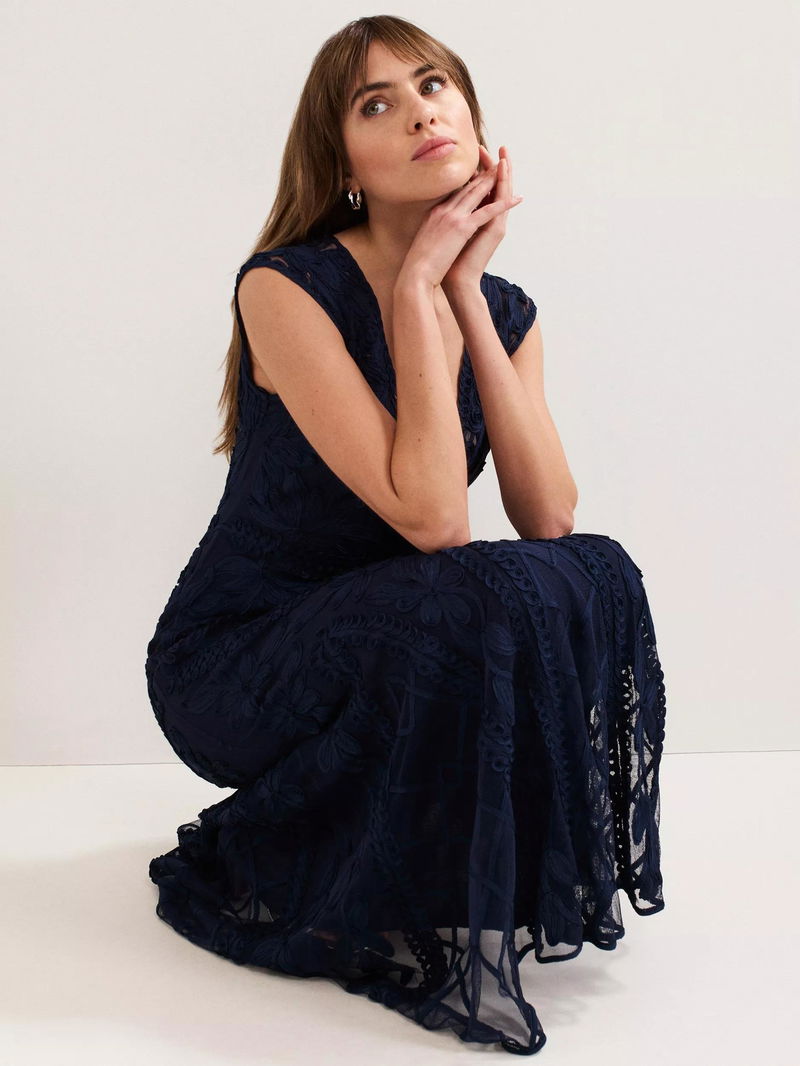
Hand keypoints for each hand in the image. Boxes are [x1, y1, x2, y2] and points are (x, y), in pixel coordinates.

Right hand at [397, 145, 522, 291]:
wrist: (415, 274)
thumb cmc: (418, 264)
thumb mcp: (424, 241)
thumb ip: (433, 231)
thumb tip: (436, 233)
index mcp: (435, 213)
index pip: (456, 194)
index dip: (470, 183)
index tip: (480, 175)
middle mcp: (444, 210)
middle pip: (468, 188)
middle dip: (483, 175)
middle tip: (496, 164)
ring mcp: (453, 217)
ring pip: (478, 193)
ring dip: (494, 180)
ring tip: (506, 170)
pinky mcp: (462, 227)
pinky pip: (488, 211)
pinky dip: (504, 204)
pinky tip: (517, 199)